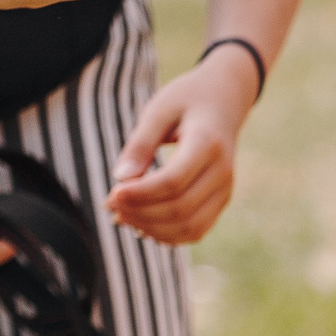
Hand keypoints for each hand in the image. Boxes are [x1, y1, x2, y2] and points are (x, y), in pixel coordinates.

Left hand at [102, 50, 260, 244]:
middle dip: (140, 213)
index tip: (111, 193)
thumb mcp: (158, 110)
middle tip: (109, 205)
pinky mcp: (221, 201)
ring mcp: (226, 190)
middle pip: (180, 209)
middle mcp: (223, 172)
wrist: (224, 100)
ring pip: (190, 227)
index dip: (140, 193)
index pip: (173, 181)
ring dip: (151, 228)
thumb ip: (140, 144)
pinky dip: (167, 234)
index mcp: (208, 144)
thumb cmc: (186, 100)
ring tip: (119, 216)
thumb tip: (120, 179)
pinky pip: (196, 230)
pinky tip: (140, 224)